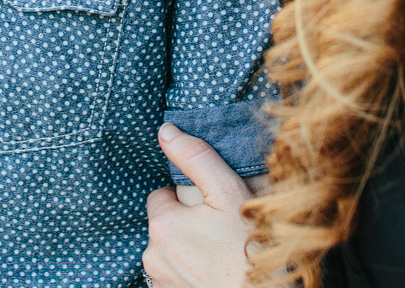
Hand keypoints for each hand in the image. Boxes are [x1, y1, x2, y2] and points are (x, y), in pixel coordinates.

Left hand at [143, 123, 252, 287]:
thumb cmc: (251, 247)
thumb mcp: (228, 192)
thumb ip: (196, 158)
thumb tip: (166, 131)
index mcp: (162, 224)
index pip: (162, 196)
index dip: (188, 199)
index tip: (212, 207)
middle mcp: (153, 255)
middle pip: (166, 225)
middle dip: (187, 224)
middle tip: (221, 229)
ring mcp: (162, 281)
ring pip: (171, 252)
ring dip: (189, 249)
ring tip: (221, 252)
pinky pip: (176, 275)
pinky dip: (191, 271)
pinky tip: (216, 270)